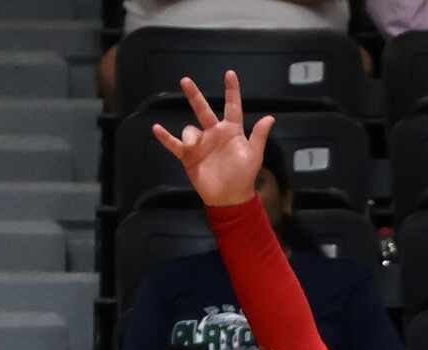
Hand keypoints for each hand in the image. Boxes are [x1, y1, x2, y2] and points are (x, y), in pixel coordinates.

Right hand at [152, 71, 273, 210]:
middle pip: (203, 110)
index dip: (232, 91)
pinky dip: (166, 138)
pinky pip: (175, 144)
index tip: (230, 74)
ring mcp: (201, 144)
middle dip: (194, 95)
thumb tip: (270, 117)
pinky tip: (157, 129)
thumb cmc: (244, 176)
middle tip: (185, 80)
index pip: (232, 107)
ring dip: (190, 136)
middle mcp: (214, 133)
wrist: (230, 197)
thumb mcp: (254, 155)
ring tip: (193, 146)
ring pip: (190, 129)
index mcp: (232, 131)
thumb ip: (259, 136)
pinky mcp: (189, 156)